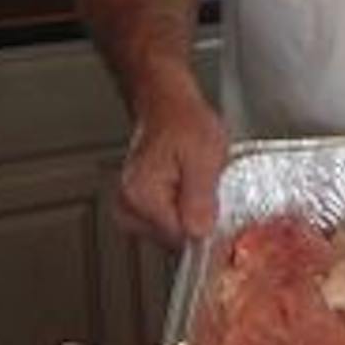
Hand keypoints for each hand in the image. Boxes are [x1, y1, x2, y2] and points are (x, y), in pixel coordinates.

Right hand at [118, 69, 228, 247]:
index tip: (217, 208)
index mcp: (142, 196)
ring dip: (190, 215)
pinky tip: (186, 190)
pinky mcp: (137, 208)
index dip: (204, 225)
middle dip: (197, 219)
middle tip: (205, 186)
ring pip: (171, 233)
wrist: (168, 106)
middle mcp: (128, 206)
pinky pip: (166, 223)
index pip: (178, 236)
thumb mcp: (205, 157)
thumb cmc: (184, 123)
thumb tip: (200, 234)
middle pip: (174, 239)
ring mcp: (129, 209)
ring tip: (195, 183)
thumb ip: (201, 199)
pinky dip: (181, 211)